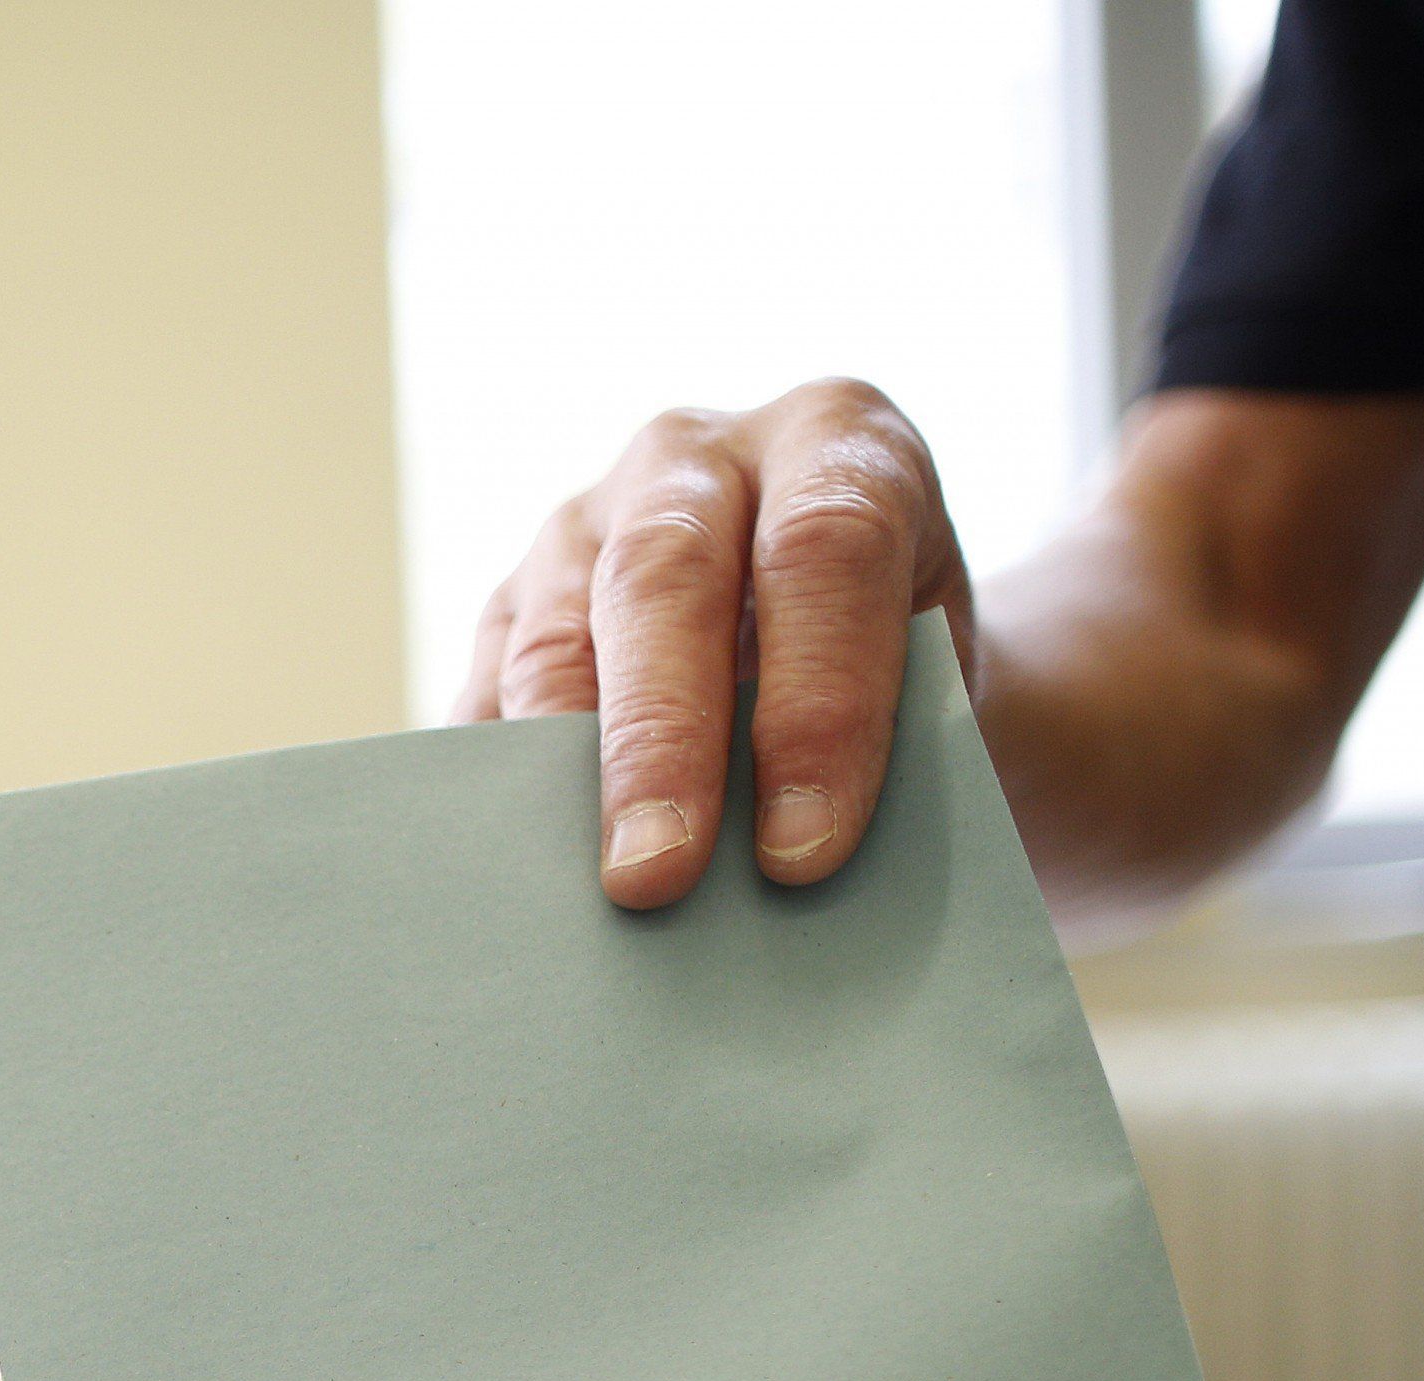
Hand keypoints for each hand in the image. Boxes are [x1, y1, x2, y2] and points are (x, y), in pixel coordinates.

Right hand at [453, 378, 974, 910]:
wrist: (838, 626)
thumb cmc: (901, 666)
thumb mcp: (938, 679)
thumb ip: (894, 749)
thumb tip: (797, 887)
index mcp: (837, 440)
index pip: (824, 548)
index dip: (815, 703)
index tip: (802, 854)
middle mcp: (695, 460)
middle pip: (662, 579)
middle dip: (659, 742)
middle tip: (654, 877)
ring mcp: (583, 524)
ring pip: (551, 639)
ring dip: (562, 778)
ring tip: (579, 896)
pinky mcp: (509, 607)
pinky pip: (484, 703)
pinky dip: (499, 795)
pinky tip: (523, 878)